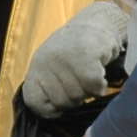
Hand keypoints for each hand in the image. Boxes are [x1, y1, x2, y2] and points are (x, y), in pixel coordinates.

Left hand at [20, 0, 130, 117]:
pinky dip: (101, 86)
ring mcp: (66, 59)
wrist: (97, 22)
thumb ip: (49, 88)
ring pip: (79, 96)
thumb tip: (54, 114)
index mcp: (37, 66)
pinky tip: (100, 73)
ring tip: (89, 74)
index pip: (35, 102)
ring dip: (89, 91)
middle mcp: (47, 61)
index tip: (61, 100)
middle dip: (75, 98)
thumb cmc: (75, 50)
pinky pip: (94, 88)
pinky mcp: (86, 57)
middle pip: (62, 103)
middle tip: (81, 82)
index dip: (51, 108)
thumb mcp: (53, 66)